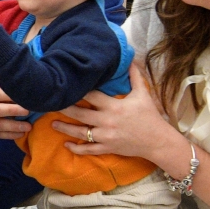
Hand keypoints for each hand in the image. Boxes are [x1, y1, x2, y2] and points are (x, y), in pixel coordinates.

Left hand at [51, 65, 173, 161]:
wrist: (158, 141)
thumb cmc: (150, 116)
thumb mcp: (143, 94)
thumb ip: (135, 77)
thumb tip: (130, 59)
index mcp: (114, 106)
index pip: (91, 96)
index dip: (78, 90)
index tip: (65, 85)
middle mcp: (107, 121)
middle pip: (80, 114)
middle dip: (64, 108)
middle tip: (51, 103)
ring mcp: (106, 136)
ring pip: (80, 133)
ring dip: (65, 128)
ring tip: (52, 124)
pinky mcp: (107, 148)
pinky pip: (89, 149)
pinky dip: (77, 148)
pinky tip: (67, 145)